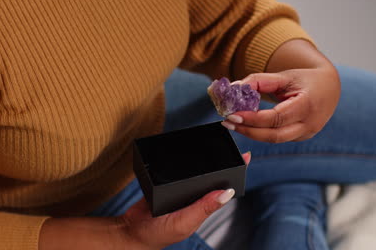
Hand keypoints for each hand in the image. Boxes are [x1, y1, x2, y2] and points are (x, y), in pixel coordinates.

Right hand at [39, 152, 250, 249]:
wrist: (131, 231)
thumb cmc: (159, 233)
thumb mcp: (184, 222)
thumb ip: (204, 208)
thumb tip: (227, 193)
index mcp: (203, 206)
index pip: (223, 187)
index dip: (234, 172)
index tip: (245, 155)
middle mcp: (193, 197)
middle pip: (211, 176)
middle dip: (221, 161)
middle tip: (229, 143)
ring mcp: (179, 190)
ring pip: (195, 172)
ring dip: (202, 160)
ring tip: (211, 144)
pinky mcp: (165, 184)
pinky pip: (176, 170)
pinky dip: (182, 162)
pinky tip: (185, 152)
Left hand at [223, 67, 339, 142]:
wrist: (329, 88)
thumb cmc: (305, 80)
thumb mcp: (284, 76)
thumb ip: (259, 81)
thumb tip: (234, 88)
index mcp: (308, 105)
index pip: (276, 118)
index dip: (253, 119)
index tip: (233, 115)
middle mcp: (310, 124)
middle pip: (274, 135)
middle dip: (248, 131)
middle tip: (228, 123)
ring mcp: (307, 134)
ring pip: (274, 139)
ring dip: (251, 133)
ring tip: (233, 124)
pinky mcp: (301, 138)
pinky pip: (278, 138)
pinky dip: (261, 132)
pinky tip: (248, 125)